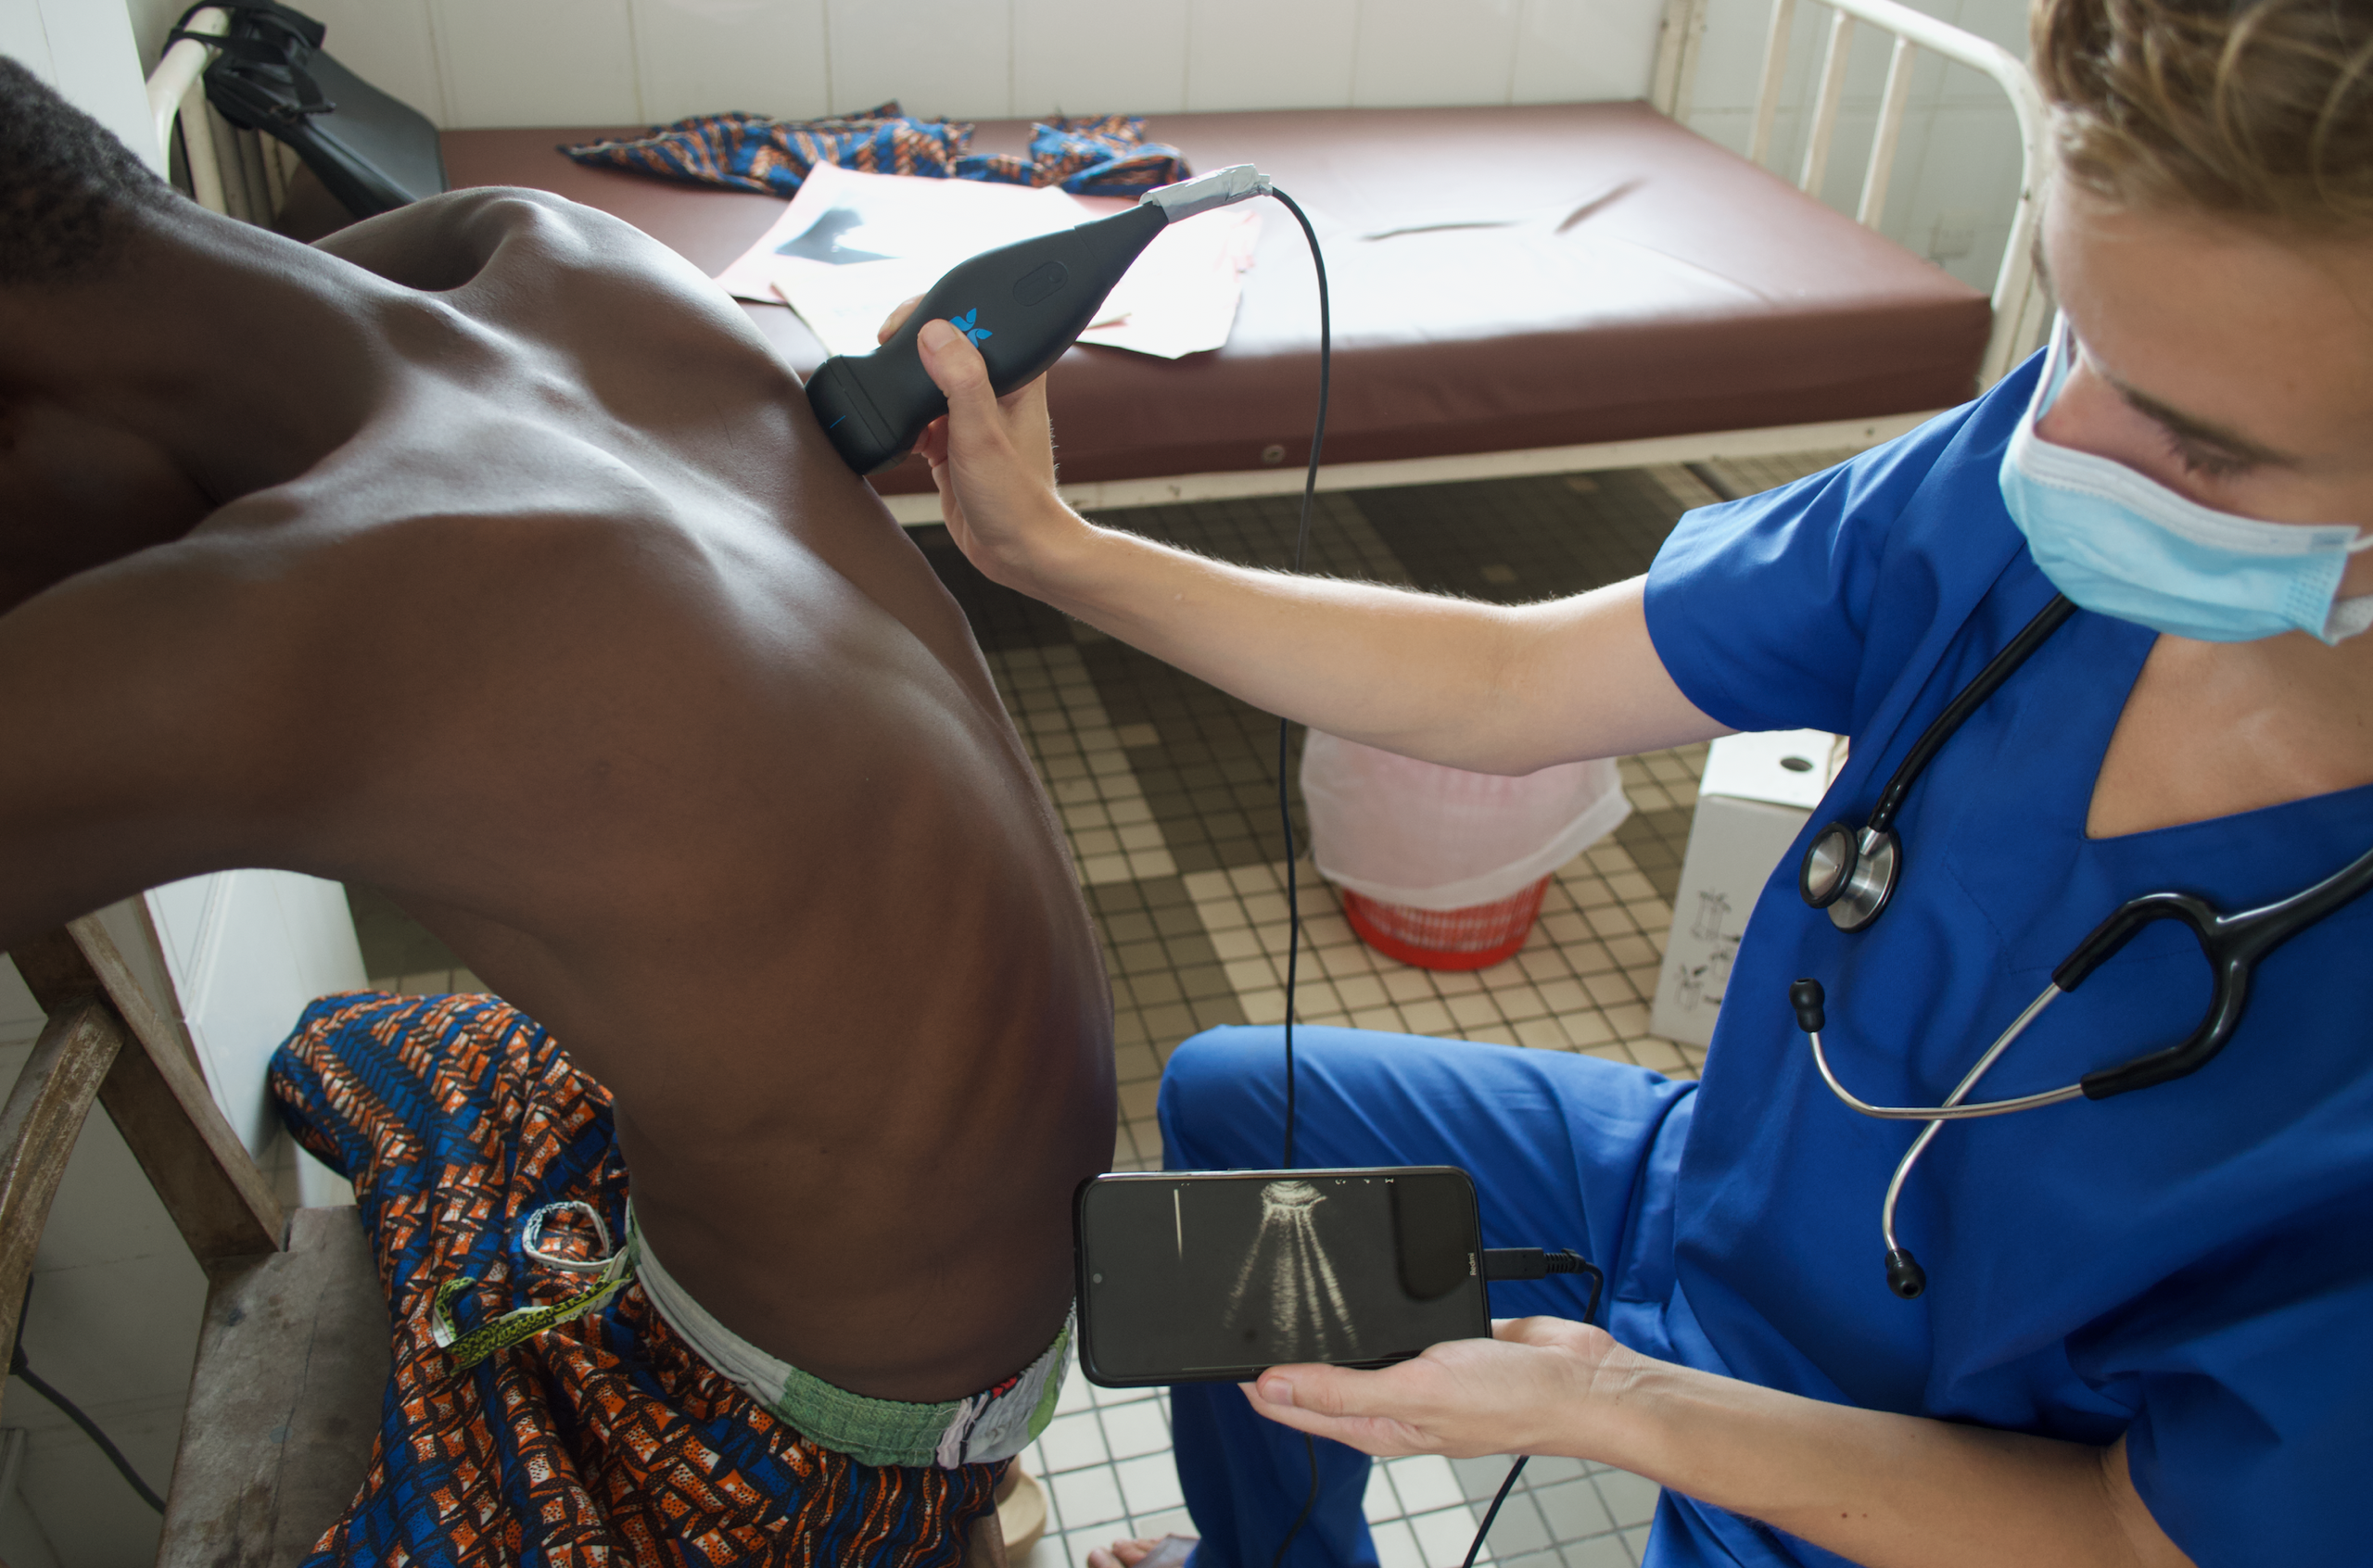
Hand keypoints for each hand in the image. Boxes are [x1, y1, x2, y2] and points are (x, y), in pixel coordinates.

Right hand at [874, 296, 1084, 589]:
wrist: (1014, 553)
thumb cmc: (1015, 499)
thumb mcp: (982, 435)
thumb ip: (961, 381)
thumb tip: (934, 333)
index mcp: (1017, 375)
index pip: (980, 319)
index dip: (944, 312)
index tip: (909, 323)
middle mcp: (996, 389)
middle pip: (948, 345)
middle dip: (915, 346)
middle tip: (886, 348)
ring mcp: (972, 416)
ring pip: (929, 382)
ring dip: (906, 386)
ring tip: (889, 391)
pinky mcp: (951, 443)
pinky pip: (918, 418)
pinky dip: (903, 422)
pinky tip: (899, 435)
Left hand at [1241, 1317, 1628, 1459]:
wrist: (1582, 1380)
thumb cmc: (1510, 1402)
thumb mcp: (1415, 1393)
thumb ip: (1341, 1389)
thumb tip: (1271, 1386)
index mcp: (1376, 1424)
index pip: (1294, 1407)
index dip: (1257, 1384)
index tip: (1221, 1357)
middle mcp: (1392, 1399)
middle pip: (1320, 1376)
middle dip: (1284, 1355)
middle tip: (1246, 1321)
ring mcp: (1419, 1370)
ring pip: (1358, 1346)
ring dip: (1330, 1327)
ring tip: (1289, 1299)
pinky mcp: (1446, 1340)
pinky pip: (1399, 1321)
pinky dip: (1378, 1306)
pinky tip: (1366, 1288)